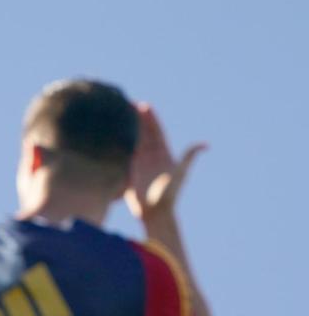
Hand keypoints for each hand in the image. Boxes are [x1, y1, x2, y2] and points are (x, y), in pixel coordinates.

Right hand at [125, 103, 206, 220]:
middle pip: (143, 132)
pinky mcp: (129, 170)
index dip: (150, 118)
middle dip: (136, 118)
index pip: (156, 131)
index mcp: (163, 153)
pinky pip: (122, 153)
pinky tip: (110, 135)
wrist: (155, 211)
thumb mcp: (180, 173)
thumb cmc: (169, 194)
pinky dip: (117, 144)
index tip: (144, 106)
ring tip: (117, 115)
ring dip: (125, 128)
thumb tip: (205, 145)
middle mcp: (151, 155)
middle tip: (127, 104)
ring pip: (132, 141)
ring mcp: (139, 162)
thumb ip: (188, 157)